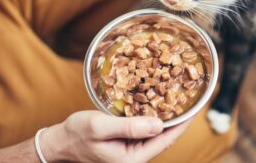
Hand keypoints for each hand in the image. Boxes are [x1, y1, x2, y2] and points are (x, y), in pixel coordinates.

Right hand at [41, 111, 190, 162]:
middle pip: (164, 137)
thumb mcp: (100, 126)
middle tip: (189, 99)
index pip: (165, 140)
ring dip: (166, 117)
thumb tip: (158, 124)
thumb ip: (129, 127)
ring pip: (155, 133)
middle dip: (178, 119)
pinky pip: (145, 129)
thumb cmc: (77, 134)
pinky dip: (153, 116)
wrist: (61, 142)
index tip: (194, 109)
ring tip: (177, 99)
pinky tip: (156, 103)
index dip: (182, 124)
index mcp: (131, 158)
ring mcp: (131, 150)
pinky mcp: (126, 142)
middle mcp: (135, 156)